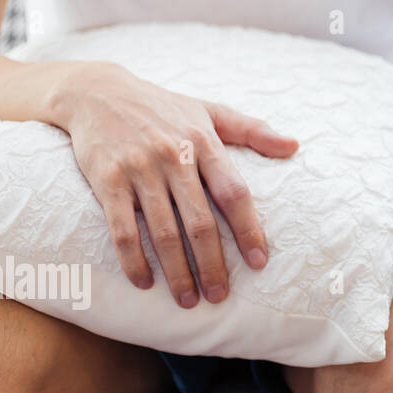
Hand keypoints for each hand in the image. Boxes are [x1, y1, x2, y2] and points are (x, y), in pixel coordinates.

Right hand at [52, 62, 298, 307]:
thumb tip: (294, 147)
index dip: (248, 229)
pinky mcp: (107, 181)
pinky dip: (134, 259)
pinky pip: (121, 229)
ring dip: (177, 272)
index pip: (234, 193)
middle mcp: (175, 157)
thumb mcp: (210, 111)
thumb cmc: (163, 107)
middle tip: (220, 296)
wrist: (98, 92)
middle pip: (200, 222)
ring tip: (189, 300)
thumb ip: (253, 131)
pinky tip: (144, 282)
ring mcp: (140, 170)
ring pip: (164, 232)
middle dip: (213, 264)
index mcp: (205, 143)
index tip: (259, 262)